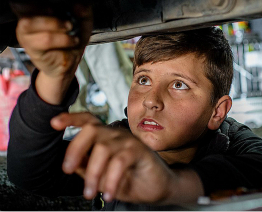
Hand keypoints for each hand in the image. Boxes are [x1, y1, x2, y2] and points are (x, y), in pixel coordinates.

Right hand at [16, 4, 92, 103]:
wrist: (71, 61)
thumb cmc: (72, 37)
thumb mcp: (83, 20)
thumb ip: (84, 9)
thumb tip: (78, 4)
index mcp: (36, 5)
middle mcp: (26, 17)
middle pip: (18, 2)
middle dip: (40, 5)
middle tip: (58, 11)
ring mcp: (25, 33)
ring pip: (29, 22)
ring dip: (54, 24)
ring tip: (70, 28)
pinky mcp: (31, 47)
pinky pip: (44, 40)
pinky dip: (62, 39)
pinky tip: (72, 40)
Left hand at [50, 112, 179, 203]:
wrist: (157, 186)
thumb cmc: (129, 178)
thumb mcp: (102, 175)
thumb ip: (86, 166)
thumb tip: (70, 162)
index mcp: (105, 137)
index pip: (88, 120)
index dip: (71, 118)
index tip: (54, 122)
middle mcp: (115, 134)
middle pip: (91, 129)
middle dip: (75, 148)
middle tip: (68, 170)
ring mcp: (128, 140)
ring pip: (103, 149)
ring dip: (92, 174)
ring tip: (90, 193)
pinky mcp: (139, 151)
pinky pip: (119, 162)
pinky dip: (111, 180)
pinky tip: (109, 193)